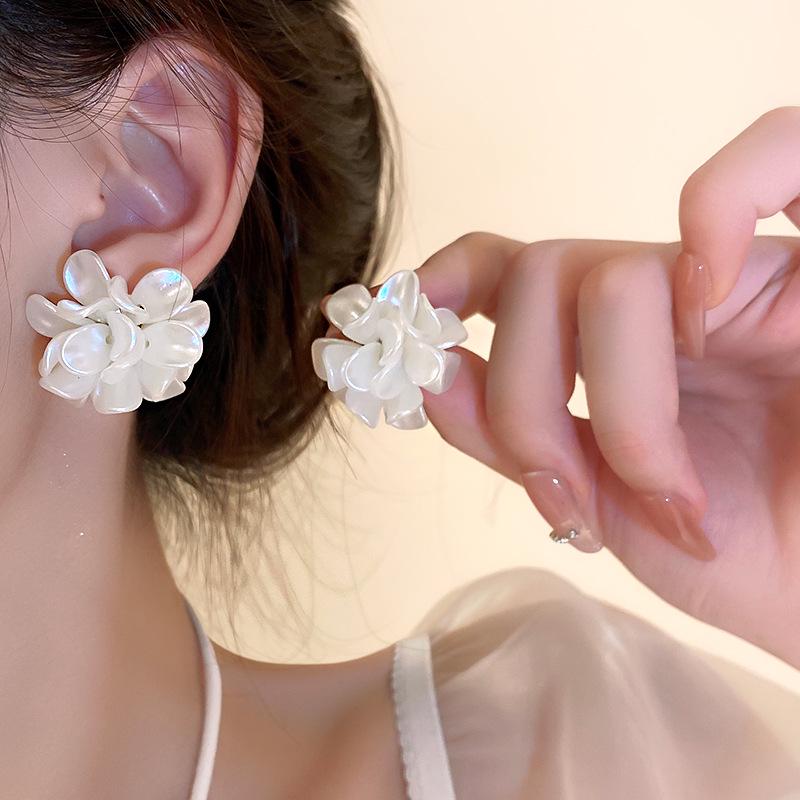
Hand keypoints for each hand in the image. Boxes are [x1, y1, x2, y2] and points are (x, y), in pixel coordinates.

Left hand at [323, 230, 799, 668]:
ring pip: (610, 277)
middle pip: (535, 278)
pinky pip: (780, 149)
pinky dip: (723, 205)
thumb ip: (512, 437)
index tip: (391, 334)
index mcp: (608, 347)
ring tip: (677, 502)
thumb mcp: (599, 503)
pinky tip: (707, 309)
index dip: (439, 285)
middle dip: (523, 406)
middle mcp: (661, 300)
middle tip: (572, 501)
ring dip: (620, 413)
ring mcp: (735, 278)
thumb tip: (426, 374)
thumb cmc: (743, 557)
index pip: (508, 269)